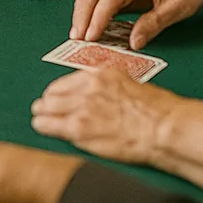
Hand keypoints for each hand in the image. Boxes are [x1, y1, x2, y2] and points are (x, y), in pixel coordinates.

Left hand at [32, 65, 181, 164]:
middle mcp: (87, 87)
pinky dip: (43, 125)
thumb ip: (110, 85)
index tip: (56, 94)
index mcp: (100, 74)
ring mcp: (82, 107)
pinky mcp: (81, 128)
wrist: (164, 127)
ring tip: (38, 116)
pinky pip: (52, 125)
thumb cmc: (156, 109)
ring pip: (49, 107)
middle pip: (55, 92)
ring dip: (42, 112)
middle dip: (48, 100)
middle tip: (42, 105)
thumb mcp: (130, 83)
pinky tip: (40, 126)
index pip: (68, 80)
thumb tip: (101, 90)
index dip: (59, 89)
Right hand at [70, 0, 202, 45]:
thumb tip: (132, 43)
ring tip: (79, 35)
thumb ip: (153, 24)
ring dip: (82, 11)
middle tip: (77, 39)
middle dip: (82, 14)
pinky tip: (90, 25)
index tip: (90, 37)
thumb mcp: (177, 9)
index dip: (97, 17)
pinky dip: (91, 8)